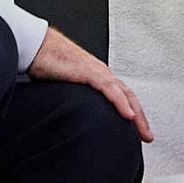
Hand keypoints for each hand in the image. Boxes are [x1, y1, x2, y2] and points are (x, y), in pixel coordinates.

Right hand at [27, 27, 153, 142]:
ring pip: (124, 94)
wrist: (37, 45)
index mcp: (97, 76)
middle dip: (140, 119)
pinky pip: (110, 89)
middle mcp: (101, 73)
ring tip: (142, 132)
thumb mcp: (65, 86)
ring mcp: (97, 72)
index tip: (136, 131)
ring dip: (136, 115)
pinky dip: (121, 103)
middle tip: (146, 137)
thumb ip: (75, 99)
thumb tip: (74, 115)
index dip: (132, 113)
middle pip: (128, 97)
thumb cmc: (47, 61)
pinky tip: (127, 115)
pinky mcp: (89, 72)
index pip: (121, 97)